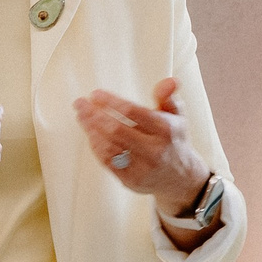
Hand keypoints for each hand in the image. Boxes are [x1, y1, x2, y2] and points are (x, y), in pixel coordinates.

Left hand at [74, 78, 210, 213]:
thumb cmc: (173, 141)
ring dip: (91, 130)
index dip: (111, 102)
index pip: (133, 112)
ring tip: (82, 116)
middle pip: (116, 129)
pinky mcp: (131, 180)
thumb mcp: (177, 117)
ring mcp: (142, 168)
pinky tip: (91, 134)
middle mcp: (155, 150)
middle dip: (94, 114)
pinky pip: (107, 161)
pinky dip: (96, 146)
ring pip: (109, 146)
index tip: (95, 94)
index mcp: (166, 130)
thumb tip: (170, 80)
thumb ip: (168, 97)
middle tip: (80, 103)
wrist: (181, 179)